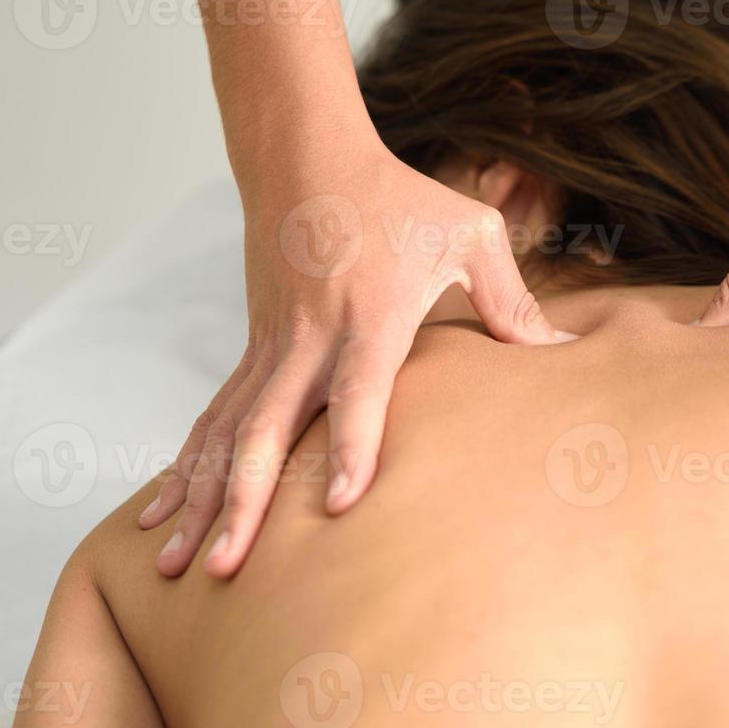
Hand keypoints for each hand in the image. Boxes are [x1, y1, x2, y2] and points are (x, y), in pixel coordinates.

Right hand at [138, 135, 564, 575]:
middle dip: (248, 503)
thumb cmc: (398, 198)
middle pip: (270, 429)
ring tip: (171, 565)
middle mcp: (310, 339)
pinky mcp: (253, 350)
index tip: (340, 506)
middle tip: (229, 569)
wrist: (307, 158)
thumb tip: (566, 348)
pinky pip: (214, 418)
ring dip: (202, 500)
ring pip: (228, 434)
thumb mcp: (471, 235)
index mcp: (370, 315)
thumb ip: (514, 299)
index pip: (359, 391)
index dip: (352, 447)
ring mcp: (271, 347)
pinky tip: (162, 513)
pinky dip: (186, 468)